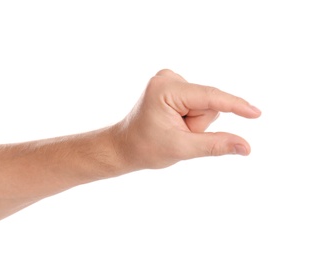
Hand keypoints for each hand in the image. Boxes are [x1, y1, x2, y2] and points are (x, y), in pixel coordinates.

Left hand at [112, 69, 260, 169]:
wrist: (125, 147)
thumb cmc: (146, 148)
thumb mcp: (182, 148)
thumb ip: (215, 145)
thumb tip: (246, 147)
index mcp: (165, 89)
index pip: (209, 97)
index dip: (235, 105)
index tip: (256, 113)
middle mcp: (168, 78)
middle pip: (208, 103)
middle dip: (199, 125)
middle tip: (177, 135)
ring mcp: (171, 80)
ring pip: (206, 105)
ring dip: (195, 123)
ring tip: (173, 130)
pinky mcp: (175, 86)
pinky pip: (200, 104)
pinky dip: (192, 119)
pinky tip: (174, 124)